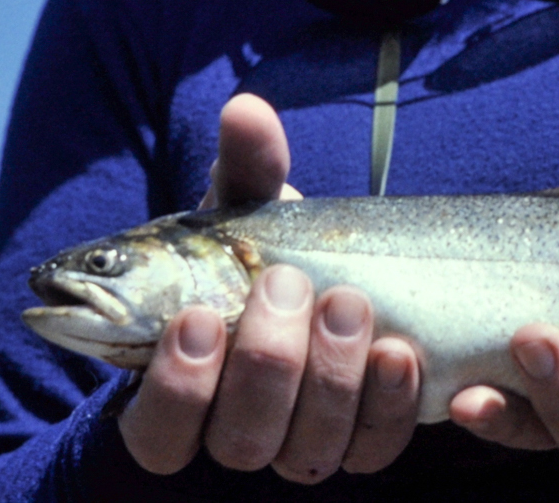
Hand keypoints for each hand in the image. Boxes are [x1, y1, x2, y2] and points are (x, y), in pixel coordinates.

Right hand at [117, 93, 422, 480]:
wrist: (333, 279)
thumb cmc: (265, 249)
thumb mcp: (251, 208)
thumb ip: (245, 167)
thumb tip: (247, 109)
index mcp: (182, 388)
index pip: (158, 428)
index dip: (176, 388)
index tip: (201, 315)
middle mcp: (235, 431)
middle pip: (240, 437)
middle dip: (266, 361)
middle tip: (287, 285)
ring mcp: (300, 444)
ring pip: (305, 450)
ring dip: (329, 378)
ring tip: (347, 303)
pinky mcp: (361, 441)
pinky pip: (372, 448)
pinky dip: (387, 405)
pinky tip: (400, 352)